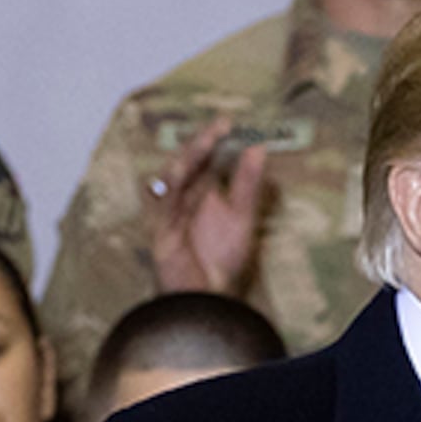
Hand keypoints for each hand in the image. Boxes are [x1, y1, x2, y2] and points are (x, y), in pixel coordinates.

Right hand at [146, 116, 272, 297]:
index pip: (202, 161)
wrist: (211, 300)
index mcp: (200, 195)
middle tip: (221, 125)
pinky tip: (186, 169)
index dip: (212, 140)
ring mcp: (170, 215)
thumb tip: (259, 146)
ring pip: (174, 178)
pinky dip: (175, 186)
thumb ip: (248, 183)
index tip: (229, 121)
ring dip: (190, 158)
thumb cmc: (225, 262)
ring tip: (207, 141)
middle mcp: (183, 201)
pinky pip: (166, 204)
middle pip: (186, 164)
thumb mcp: (243, 216)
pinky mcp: (162, 232)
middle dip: (200, 144)